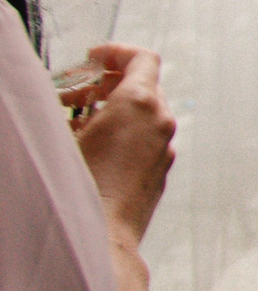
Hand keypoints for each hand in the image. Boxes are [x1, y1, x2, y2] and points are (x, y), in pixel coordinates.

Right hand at [66, 46, 176, 250]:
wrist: (102, 238)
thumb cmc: (78, 185)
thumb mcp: (61, 135)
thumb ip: (64, 106)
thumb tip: (60, 100)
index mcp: (140, 104)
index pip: (143, 59)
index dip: (117, 52)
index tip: (92, 58)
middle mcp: (160, 122)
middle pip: (143, 85)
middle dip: (107, 83)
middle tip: (75, 93)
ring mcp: (165, 148)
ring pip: (143, 115)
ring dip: (112, 109)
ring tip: (75, 123)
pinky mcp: (160, 171)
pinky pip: (145, 140)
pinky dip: (123, 133)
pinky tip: (90, 149)